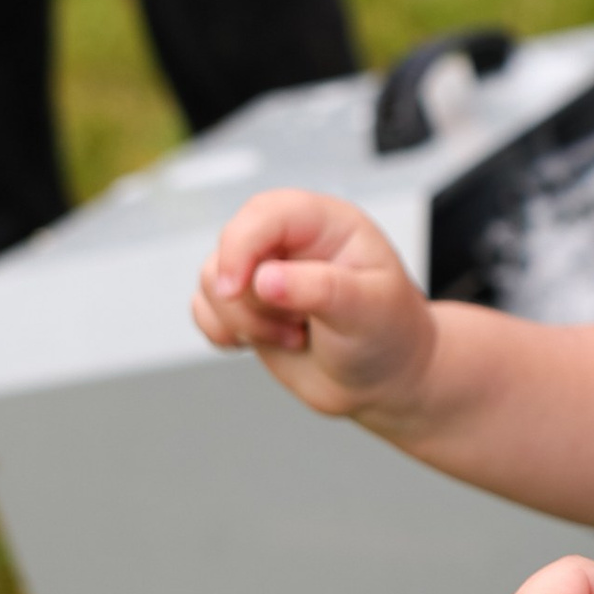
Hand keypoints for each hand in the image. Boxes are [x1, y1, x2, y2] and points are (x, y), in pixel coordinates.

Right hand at [193, 187, 439, 423]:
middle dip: (247, 298)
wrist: (385, 379)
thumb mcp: (369, 308)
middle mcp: (289, 241)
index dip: (241, 246)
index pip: (266, 213)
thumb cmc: (389, 334)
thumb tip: (265, 279)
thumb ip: (320, 289)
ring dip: (243, 320)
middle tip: (293, 327)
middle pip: (229, 247)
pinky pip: (204, 309)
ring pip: (211, 282)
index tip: (235, 289)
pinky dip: (223, 332)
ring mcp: (264, 273)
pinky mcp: (246, 305)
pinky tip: (267, 341)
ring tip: (293, 335)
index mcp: (325, 223)